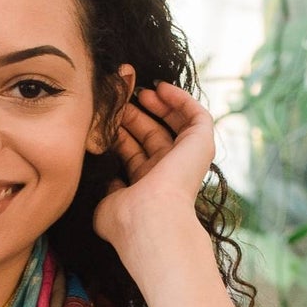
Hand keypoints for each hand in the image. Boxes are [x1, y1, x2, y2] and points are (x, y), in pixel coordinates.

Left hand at [94, 81, 214, 255]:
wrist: (149, 218)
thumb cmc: (125, 218)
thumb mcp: (106, 202)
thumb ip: (108, 189)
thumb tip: (110, 178)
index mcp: (146, 187)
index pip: (134, 154)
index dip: (121, 134)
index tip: (104, 118)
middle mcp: (168, 173)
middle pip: (152, 136)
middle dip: (134, 116)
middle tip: (118, 101)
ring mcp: (187, 159)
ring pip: (175, 124)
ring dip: (157, 105)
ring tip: (139, 92)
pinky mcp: (201, 144)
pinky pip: (196, 115)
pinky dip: (180, 99)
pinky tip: (161, 87)